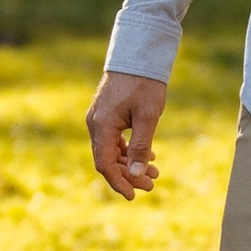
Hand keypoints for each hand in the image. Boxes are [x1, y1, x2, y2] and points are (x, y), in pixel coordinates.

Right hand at [86, 71, 168, 200]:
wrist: (138, 54)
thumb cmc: (144, 83)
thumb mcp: (147, 117)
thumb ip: (140, 146)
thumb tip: (135, 175)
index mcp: (102, 126)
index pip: (105, 164)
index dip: (118, 182)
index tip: (134, 196)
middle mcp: (95, 124)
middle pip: (107, 160)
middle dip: (129, 175)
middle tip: (153, 183)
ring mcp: (99, 119)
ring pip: (111, 151)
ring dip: (130, 163)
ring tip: (154, 171)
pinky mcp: (106, 114)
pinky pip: (114, 139)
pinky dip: (128, 150)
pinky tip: (148, 155)